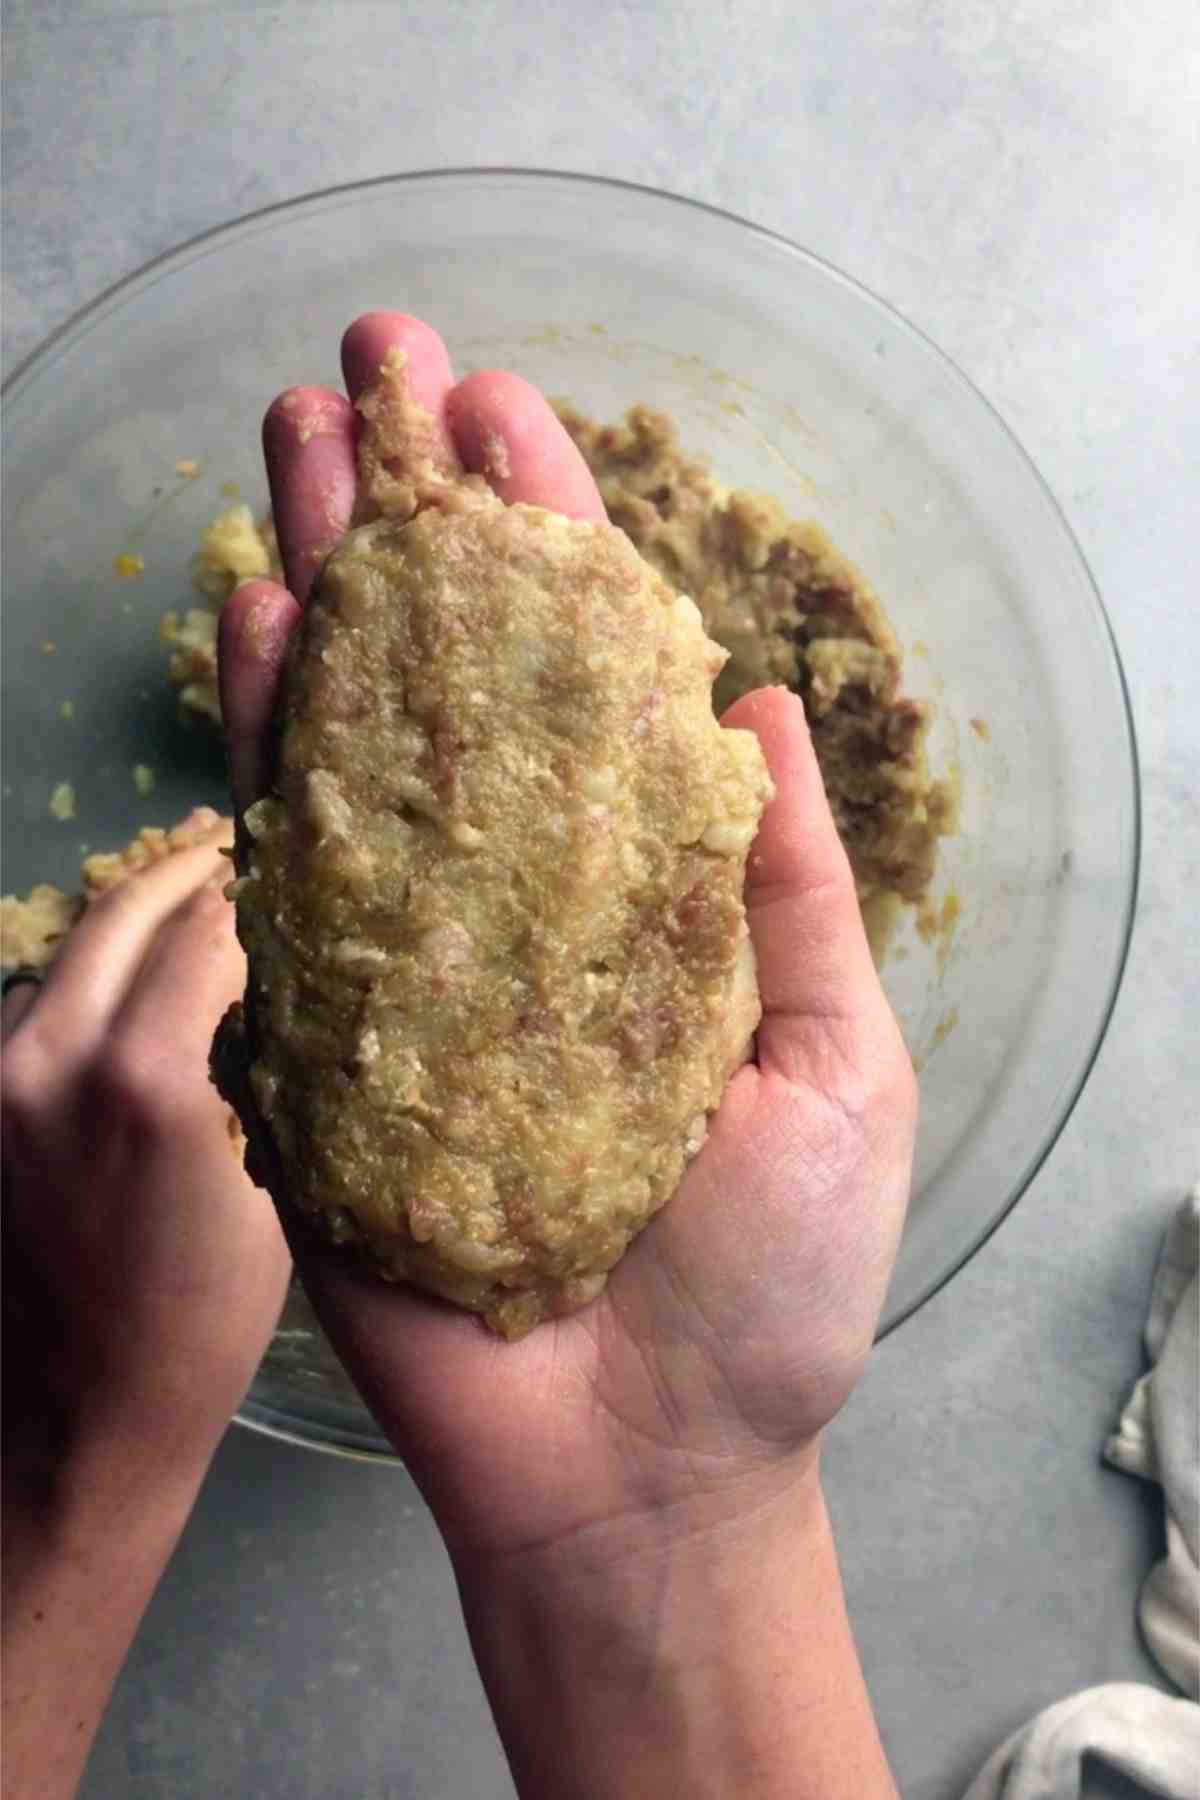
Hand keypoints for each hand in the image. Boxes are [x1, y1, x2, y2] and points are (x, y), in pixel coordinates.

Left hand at [2, 812, 291, 1799]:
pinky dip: (79, 978)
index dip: (255, 896)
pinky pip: (28, 1009)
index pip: (207, 933)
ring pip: (63, 954)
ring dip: (124, 917)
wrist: (73, 1422)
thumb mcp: (266, 1192)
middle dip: (183, 870)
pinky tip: (120, 981)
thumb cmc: (200, 1324)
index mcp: (145, 1076)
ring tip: (183, 897)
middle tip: (231, 845)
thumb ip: (253, 1074)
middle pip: (119, 913)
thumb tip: (266, 995)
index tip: (290, 876)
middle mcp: (48, 1055)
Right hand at [222, 312, 916, 1557]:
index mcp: (649, 891)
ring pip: (362, 736)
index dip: (559, 541)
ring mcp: (416, 955)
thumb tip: (759, 703)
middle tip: (379, 360)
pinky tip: (262, 621)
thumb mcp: (831, 1063)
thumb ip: (787, 886)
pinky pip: (288, 872)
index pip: (595, 681)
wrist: (642, 1465)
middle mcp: (525, 896)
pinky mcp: (327, 1034)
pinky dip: (272, 744)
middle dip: (422, 516)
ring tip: (293, 437)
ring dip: (329, 580)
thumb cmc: (769, 1286)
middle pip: (463, 675)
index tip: (517, 413)